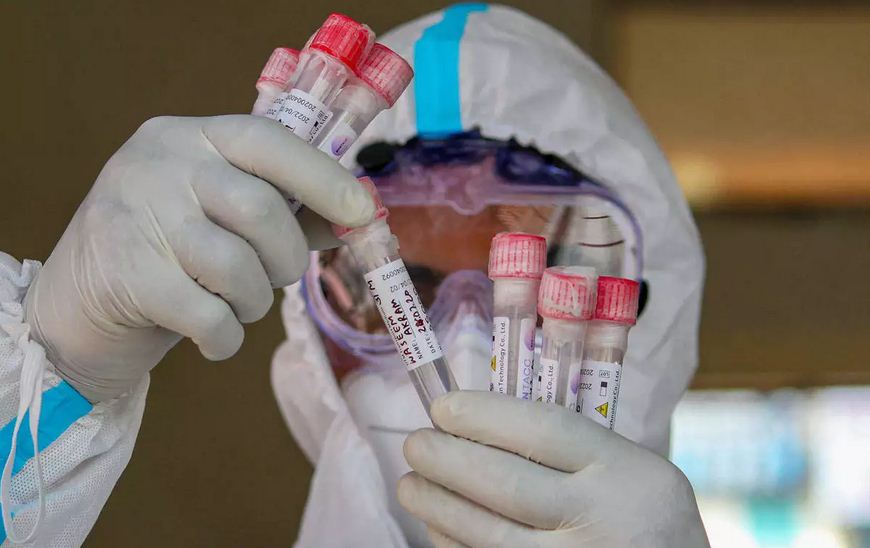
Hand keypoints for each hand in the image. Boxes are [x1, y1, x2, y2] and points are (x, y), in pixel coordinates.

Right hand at [25, 115, 373, 401]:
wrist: (75, 307)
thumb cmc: (168, 255)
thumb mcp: (222, 218)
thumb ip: (289, 210)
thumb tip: (363, 214)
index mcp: (189, 137)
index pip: (268, 141)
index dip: (323, 177)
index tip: (364, 211)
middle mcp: (158, 164)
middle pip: (261, 209)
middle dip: (286, 258)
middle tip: (276, 275)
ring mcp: (134, 216)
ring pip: (238, 267)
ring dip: (254, 302)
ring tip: (236, 305)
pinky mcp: (125, 276)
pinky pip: (210, 316)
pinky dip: (226, 338)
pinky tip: (213, 336)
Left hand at [399, 391, 708, 547]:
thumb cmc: (647, 523)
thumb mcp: (634, 475)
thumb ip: (576, 454)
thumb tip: (483, 427)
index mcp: (625, 472)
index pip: (543, 429)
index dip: (484, 415)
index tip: (444, 408)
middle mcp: (602, 520)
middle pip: (506, 484)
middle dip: (448, 460)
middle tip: (416, 444)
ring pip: (488, 535)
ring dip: (438, 506)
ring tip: (411, 484)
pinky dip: (454, 545)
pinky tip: (438, 525)